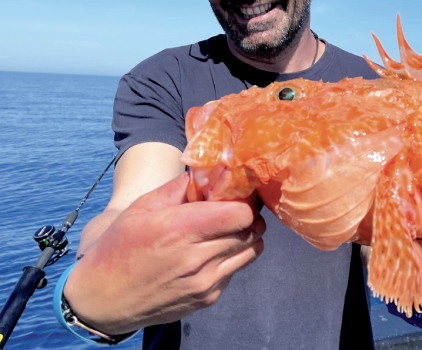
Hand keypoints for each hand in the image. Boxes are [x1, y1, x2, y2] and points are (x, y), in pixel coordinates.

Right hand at [64, 173, 265, 334]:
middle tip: (235, 210)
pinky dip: (231, 257)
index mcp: (179, 229)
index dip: (245, 202)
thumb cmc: (118, 248)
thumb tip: (207, 172)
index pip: (241, 214)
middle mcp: (197, 258)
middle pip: (251, 230)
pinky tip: (211, 253)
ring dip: (247, 237)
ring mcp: (205, 282)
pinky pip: (235, 270)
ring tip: (228, 229)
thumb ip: (178, 188)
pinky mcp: (208, 298)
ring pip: (252, 251)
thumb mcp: (141, 208)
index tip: (236, 195)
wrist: (102, 300)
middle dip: (248, 216)